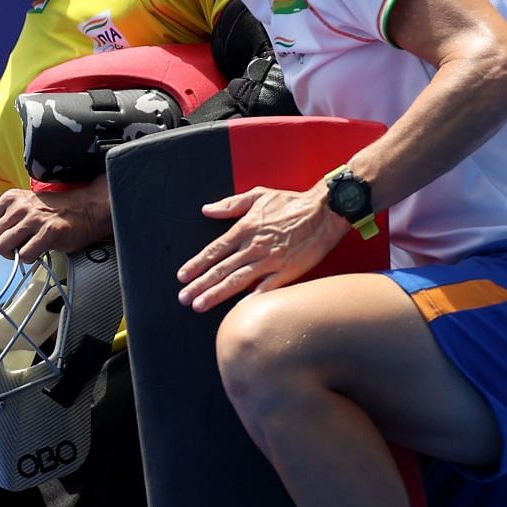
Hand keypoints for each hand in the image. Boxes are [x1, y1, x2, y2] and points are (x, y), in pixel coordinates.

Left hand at [0, 177, 113, 259]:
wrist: (84, 209)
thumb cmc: (53, 211)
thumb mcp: (20, 210)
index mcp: (10, 199)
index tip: (2, 240)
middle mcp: (20, 207)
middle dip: (1, 249)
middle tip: (17, 246)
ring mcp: (34, 219)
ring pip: (3, 248)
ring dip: (13, 254)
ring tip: (27, 247)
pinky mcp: (48, 233)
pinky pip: (24, 256)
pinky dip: (29, 258)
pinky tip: (39, 249)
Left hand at [175, 185, 346, 311]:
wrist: (324, 211)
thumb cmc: (291, 203)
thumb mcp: (258, 195)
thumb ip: (230, 204)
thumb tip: (207, 210)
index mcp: (244, 228)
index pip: (214, 250)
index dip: (196, 264)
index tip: (182, 276)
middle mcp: (253, 246)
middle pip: (220, 269)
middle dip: (199, 285)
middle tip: (183, 298)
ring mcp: (270, 261)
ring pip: (237, 281)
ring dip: (216, 294)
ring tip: (199, 305)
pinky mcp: (287, 271)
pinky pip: (266, 289)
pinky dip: (251, 300)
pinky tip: (238, 311)